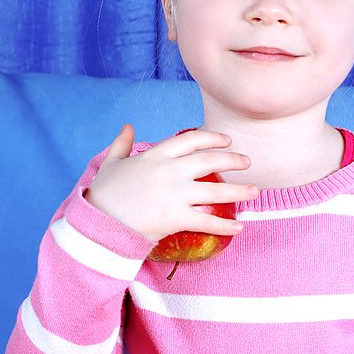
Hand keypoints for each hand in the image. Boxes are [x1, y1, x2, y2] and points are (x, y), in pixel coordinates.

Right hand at [84, 124, 256, 242]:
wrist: (98, 224)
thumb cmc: (103, 195)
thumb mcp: (110, 164)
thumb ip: (121, 144)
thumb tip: (127, 127)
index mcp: (155, 155)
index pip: (190, 140)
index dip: (211, 138)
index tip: (226, 140)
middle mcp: (169, 171)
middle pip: (209, 160)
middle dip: (232, 159)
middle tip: (247, 162)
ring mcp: (175, 194)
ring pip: (216, 190)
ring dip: (239, 191)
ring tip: (255, 191)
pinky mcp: (176, 218)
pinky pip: (208, 221)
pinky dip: (226, 225)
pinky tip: (239, 226)